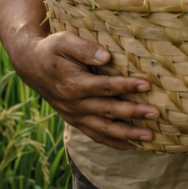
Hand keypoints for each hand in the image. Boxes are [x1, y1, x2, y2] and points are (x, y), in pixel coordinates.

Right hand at [13, 31, 156, 150]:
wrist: (31, 65)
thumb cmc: (52, 50)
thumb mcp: (64, 41)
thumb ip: (84, 48)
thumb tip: (106, 57)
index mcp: (73, 85)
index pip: (105, 87)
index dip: (126, 86)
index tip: (146, 84)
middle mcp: (74, 104)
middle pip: (108, 111)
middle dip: (133, 113)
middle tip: (155, 113)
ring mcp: (75, 115)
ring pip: (104, 129)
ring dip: (127, 134)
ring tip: (149, 136)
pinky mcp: (76, 120)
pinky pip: (96, 136)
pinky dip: (114, 143)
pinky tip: (132, 146)